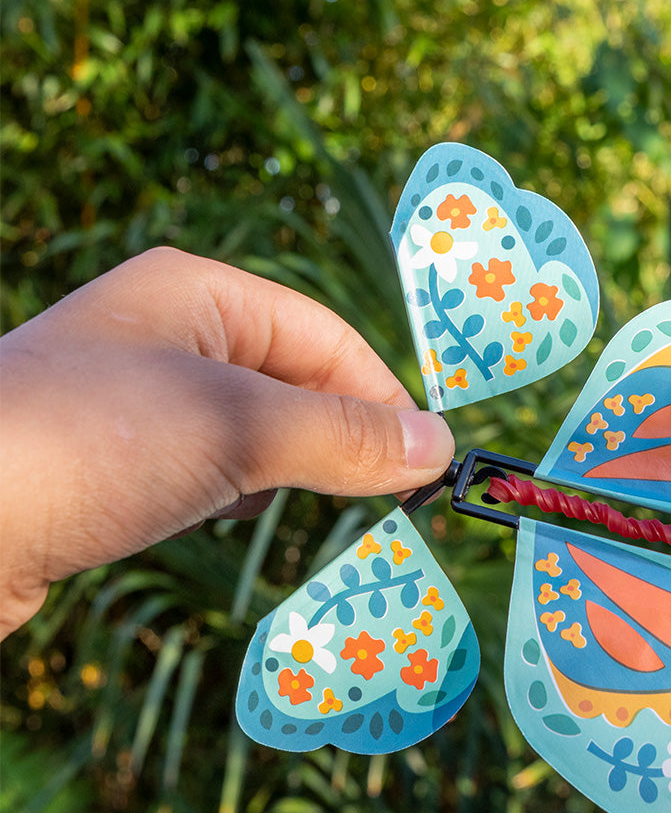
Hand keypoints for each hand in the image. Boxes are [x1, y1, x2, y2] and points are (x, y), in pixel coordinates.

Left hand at [0, 247, 454, 635]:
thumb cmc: (90, 442)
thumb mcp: (236, 426)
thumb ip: (342, 436)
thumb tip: (439, 448)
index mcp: (199, 295)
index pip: (325, 338)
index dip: (381, 396)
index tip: (424, 464)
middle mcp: (169, 337)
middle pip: (293, 382)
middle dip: (340, 438)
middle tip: (389, 497)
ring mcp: (138, 402)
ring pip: (254, 431)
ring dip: (290, 470)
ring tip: (314, 508)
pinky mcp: (115, 463)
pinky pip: (208, 469)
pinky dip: (238, 495)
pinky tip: (229, 517)